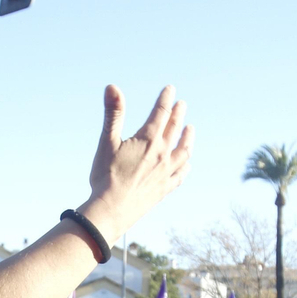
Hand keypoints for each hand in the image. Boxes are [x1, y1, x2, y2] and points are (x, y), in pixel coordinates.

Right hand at [79, 85, 192, 242]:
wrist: (111, 211)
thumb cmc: (105, 176)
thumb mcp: (107, 142)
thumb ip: (113, 113)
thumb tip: (112, 86)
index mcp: (148, 140)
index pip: (161, 112)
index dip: (165, 99)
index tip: (170, 89)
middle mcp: (162, 154)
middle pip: (174, 129)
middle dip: (178, 114)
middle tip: (181, 104)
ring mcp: (166, 173)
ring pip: (183, 151)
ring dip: (188, 138)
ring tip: (190, 129)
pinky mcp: (164, 189)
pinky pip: (180, 175)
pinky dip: (185, 166)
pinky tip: (187, 164)